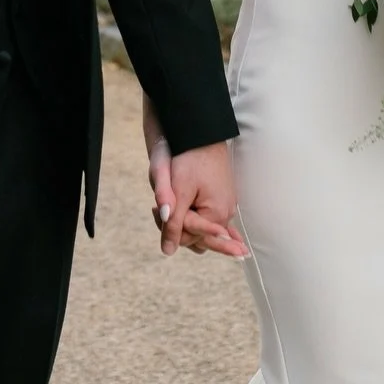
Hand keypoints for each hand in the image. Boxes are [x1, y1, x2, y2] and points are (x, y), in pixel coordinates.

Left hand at [157, 141, 247, 260]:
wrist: (201, 133)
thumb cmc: (189, 159)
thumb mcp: (178, 192)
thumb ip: (174, 222)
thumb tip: (168, 251)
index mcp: (217, 214)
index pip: (188, 238)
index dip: (170, 227)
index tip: (156, 209)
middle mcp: (226, 213)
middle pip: (196, 234)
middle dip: (177, 224)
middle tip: (156, 206)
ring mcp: (226, 205)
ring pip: (200, 224)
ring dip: (184, 219)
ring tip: (168, 201)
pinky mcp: (222, 197)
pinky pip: (209, 216)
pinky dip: (200, 219)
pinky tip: (207, 229)